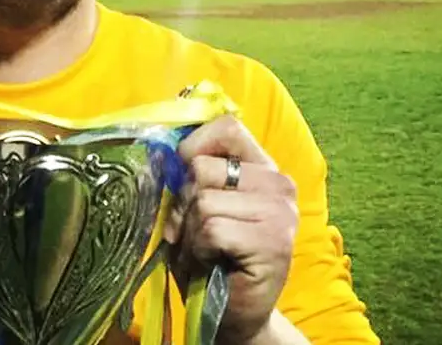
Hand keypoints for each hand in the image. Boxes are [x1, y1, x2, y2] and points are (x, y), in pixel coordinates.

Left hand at [163, 115, 298, 343]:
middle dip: (184, 203)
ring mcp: (280, 213)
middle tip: (196, 232)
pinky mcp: (273, 242)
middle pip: (202, 167)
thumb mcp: (194, 206)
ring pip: (203, 200)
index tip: (182, 175)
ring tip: (205, 251)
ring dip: (191, 233)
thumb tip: (162, 150)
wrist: (231, 314)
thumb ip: (188, 175)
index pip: (226, 127)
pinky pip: (212, 229)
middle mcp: (278, 184)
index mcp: (262, 168)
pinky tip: (214, 263)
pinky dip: (200, 250)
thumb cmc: (209, 256)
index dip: (192, 146)